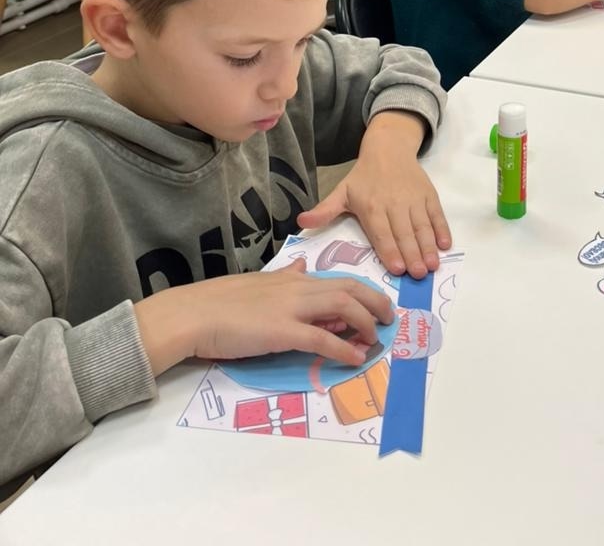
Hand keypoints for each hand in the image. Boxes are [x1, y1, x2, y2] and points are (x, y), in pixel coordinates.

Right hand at [136, 260, 393, 375]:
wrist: (193, 313)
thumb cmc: (219, 302)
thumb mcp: (258, 282)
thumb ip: (284, 276)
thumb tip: (302, 265)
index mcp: (291, 278)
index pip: (335, 279)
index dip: (360, 292)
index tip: (373, 306)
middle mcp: (296, 287)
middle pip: (348, 287)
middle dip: (374, 302)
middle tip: (389, 319)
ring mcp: (290, 308)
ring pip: (342, 305)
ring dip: (365, 322)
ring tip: (377, 339)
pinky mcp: (282, 331)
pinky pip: (321, 338)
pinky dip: (343, 348)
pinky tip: (356, 358)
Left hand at [298, 112, 451, 278]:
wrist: (388, 148)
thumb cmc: (363, 177)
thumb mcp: (341, 192)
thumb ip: (324, 211)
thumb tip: (300, 224)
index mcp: (371, 206)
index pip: (381, 232)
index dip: (390, 250)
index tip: (397, 269)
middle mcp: (394, 203)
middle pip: (404, 232)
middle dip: (412, 254)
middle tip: (419, 274)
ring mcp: (414, 198)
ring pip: (422, 225)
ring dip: (428, 246)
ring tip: (433, 265)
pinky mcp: (429, 194)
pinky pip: (436, 214)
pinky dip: (442, 229)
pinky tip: (445, 245)